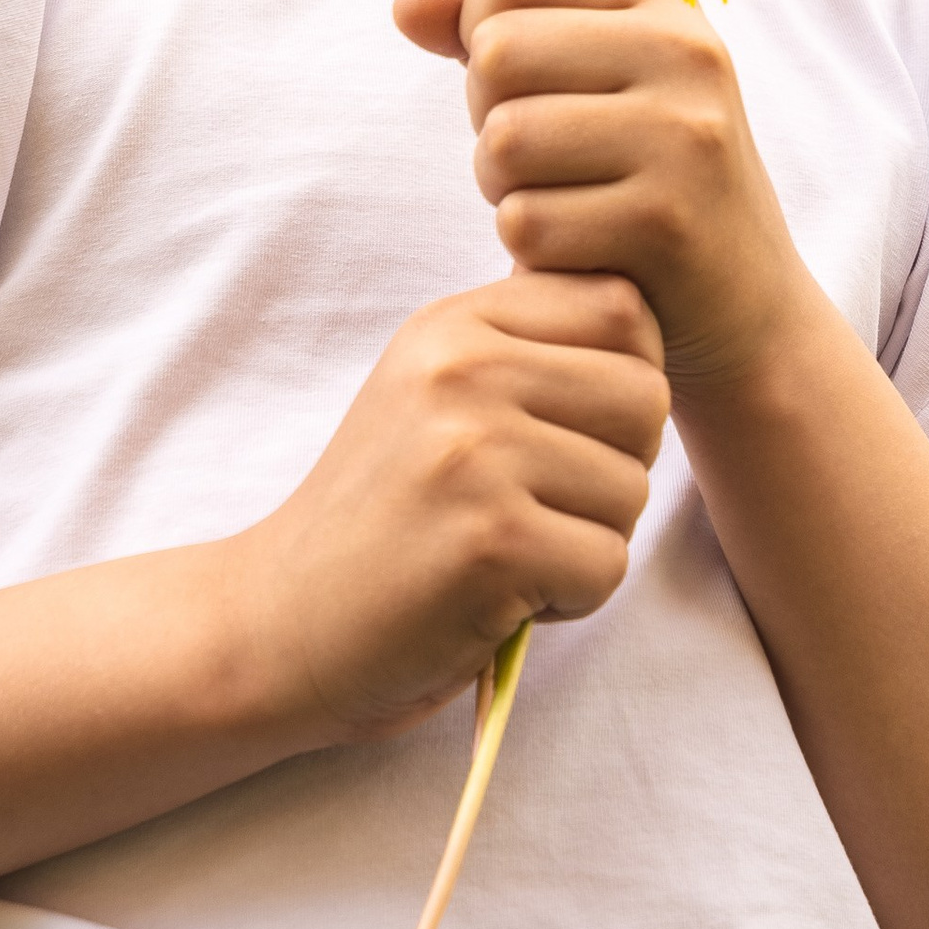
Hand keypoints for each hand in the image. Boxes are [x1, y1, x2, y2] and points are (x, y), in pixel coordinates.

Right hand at [242, 270, 667, 741]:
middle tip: (539, 506)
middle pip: (647, 398)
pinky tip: (498, 596)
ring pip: (633, 489)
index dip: (625, 380)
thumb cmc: (385, 515)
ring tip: (507, 552)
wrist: (281, 623)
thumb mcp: (436, 394)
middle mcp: (462, 373)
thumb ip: (524, 346)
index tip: (565, 433)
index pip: (624, 306)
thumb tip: (645, 307)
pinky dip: (569, 599)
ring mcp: (473, 454)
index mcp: (455, 325)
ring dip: (588, 541)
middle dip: (618, 467)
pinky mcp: (489, 542)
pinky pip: (606, 565)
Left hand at [394, 0, 815, 386]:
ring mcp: (683, 133)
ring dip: (505, 189)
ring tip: (563, 202)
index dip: (483, 24)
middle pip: (496, 51)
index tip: (529, 78)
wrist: (744, 303)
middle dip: (489, 115)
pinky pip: (526, 223)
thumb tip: (406, 4)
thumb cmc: (640, 176)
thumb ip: (489, 27)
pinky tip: (583, 252)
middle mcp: (685, 50)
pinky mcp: (665, 220)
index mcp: (663, 0)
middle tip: (543, 159)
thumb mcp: (583, 80)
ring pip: (503, 140)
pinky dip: (533, 251)